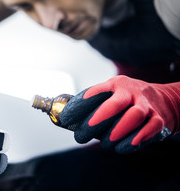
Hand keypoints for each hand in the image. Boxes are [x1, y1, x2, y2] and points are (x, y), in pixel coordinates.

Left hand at [60, 75, 179, 152]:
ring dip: (118, 130)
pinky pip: (150, 128)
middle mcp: (131, 92)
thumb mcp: (113, 93)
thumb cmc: (129, 99)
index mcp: (115, 85)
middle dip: (97, 120)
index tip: (66, 117)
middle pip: (115, 104)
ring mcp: (146, 105)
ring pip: (135, 115)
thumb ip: (95, 105)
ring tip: (106, 142)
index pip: (95, 92)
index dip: (79, 105)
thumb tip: (70, 121)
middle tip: (82, 134)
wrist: (165, 99)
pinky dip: (137, 138)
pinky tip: (124, 147)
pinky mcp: (159, 119)